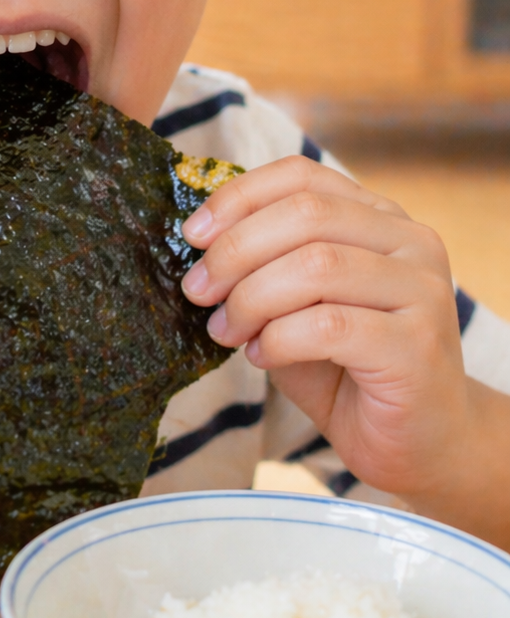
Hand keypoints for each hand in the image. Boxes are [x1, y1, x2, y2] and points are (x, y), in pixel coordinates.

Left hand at [179, 156, 467, 503]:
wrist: (418, 441)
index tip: (193, 234)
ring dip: (251, 298)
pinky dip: (278, 339)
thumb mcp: (293, 301)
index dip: (239, 197)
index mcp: (378, 216)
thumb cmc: (344, 364)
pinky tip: (261, 356)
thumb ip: (263, 262)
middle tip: (197, 290)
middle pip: (305, 213)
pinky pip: (329, 326)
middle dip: (236, 250)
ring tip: (225, 330)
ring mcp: (423, 290)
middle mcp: (411, 241)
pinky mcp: (418, 345)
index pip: (301, 176)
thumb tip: (199, 236)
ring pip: (316, 265)